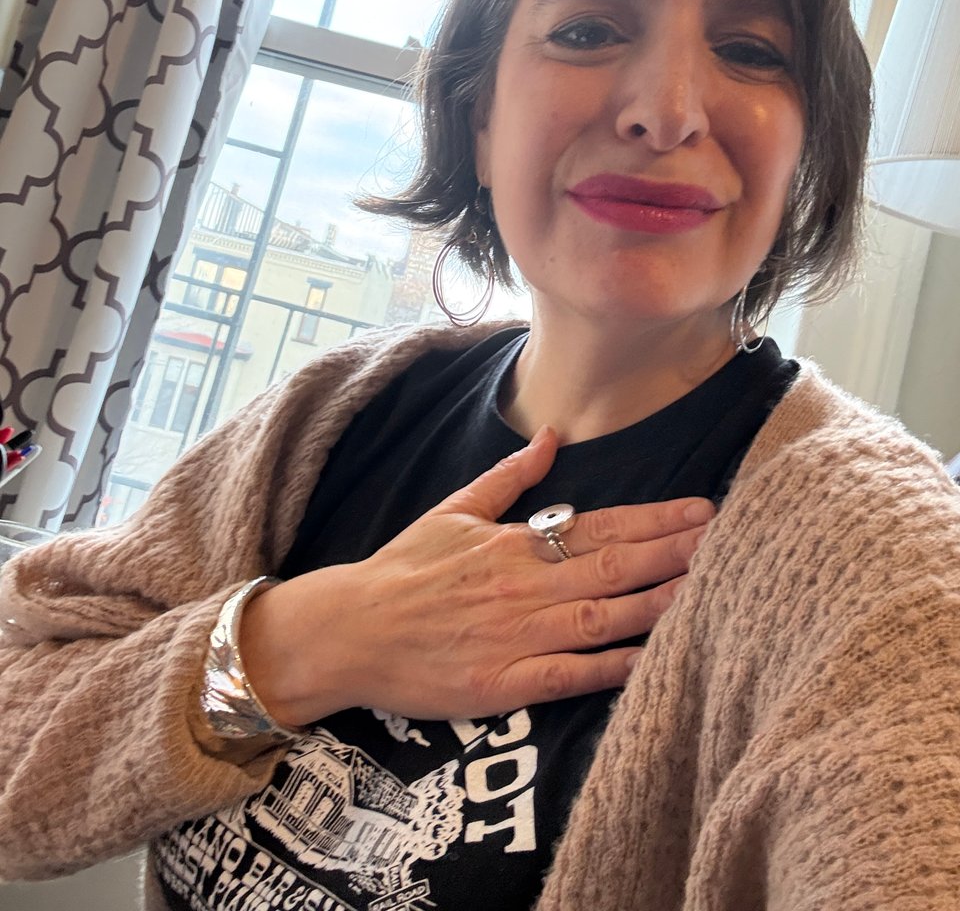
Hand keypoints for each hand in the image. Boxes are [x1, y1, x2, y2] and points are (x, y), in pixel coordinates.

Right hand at [239, 426, 713, 725]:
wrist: (351, 629)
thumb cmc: (404, 569)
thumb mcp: (454, 509)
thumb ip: (509, 476)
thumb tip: (551, 437)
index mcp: (514, 544)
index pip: (599, 527)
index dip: (654, 520)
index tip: (701, 510)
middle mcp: (522, 586)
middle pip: (612, 567)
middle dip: (672, 554)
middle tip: (726, 542)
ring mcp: (515, 636)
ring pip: (600, 618)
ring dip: (655, 603)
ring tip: (706, 591)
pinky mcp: (502, 684)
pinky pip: (568, 675)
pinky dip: (610, 668)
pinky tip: (651, 661)